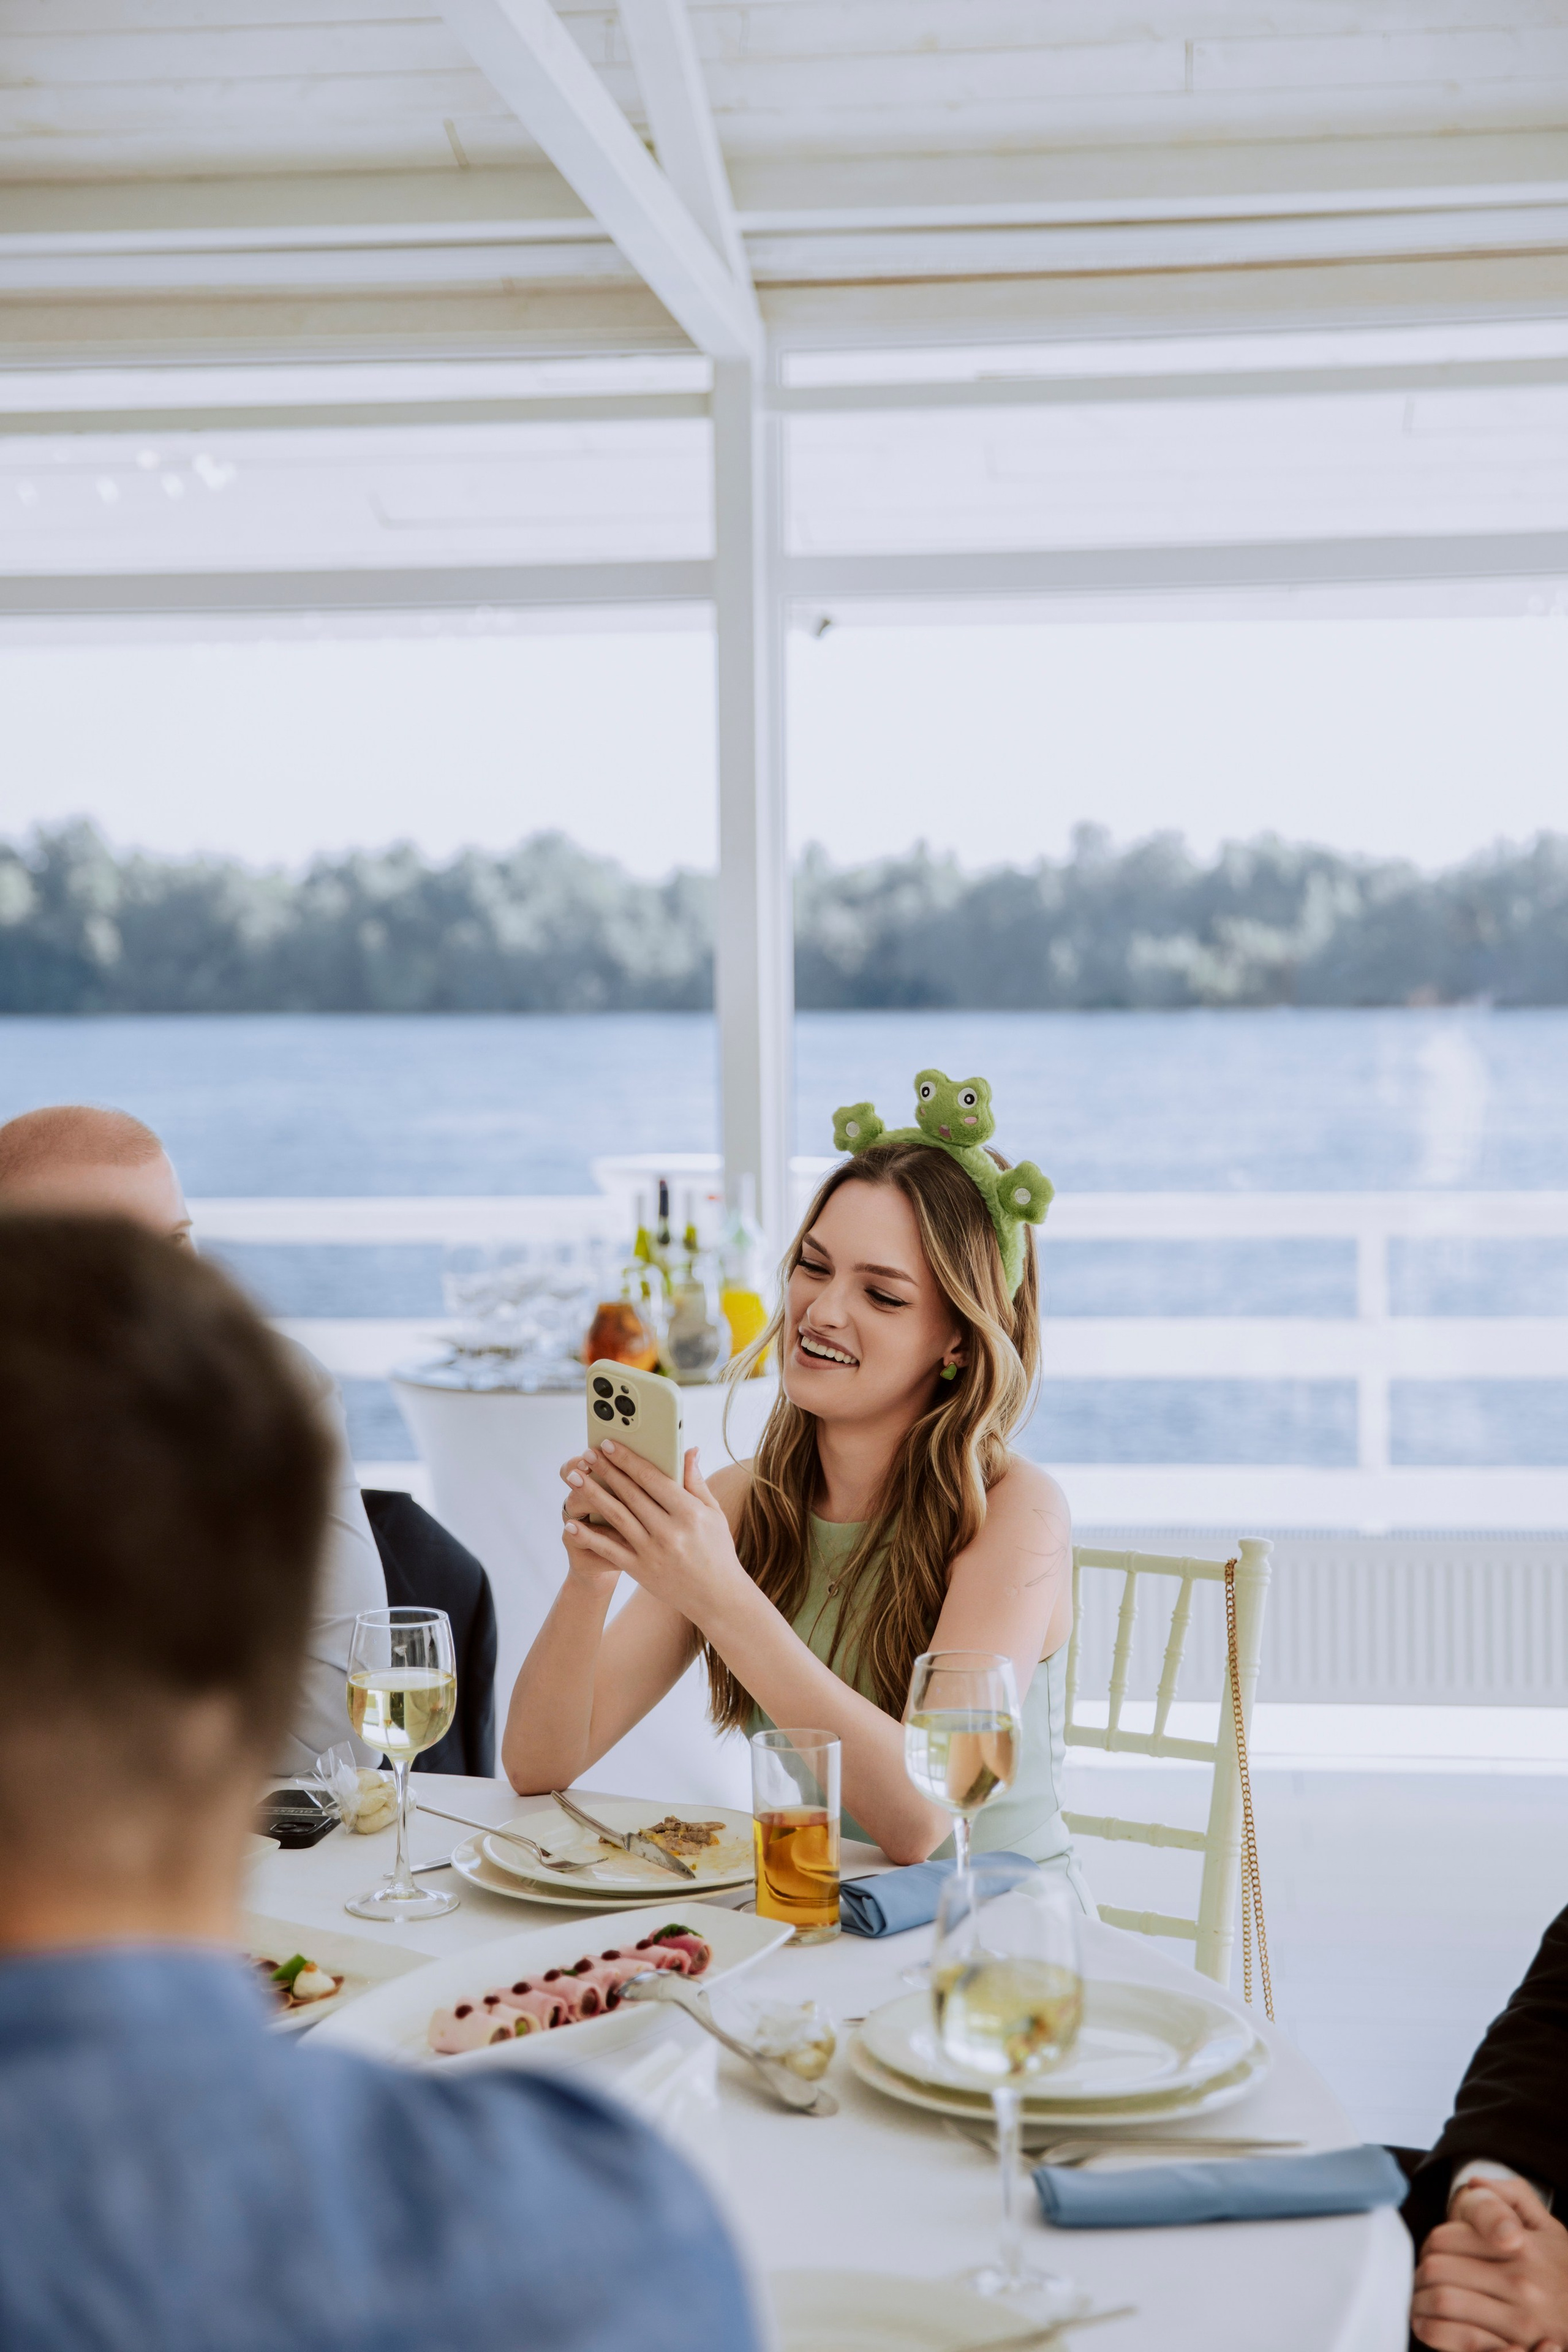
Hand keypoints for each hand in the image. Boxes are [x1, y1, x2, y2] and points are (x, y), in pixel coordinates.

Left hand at [561, 1441, 743, 1621]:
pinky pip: (609, 1550)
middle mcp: (669, 1531)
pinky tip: (570, 1524)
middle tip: (587, 1454)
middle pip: (630, 1494)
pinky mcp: (639, 1570)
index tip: (610, 1445)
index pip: (652, 1478)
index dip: (628, 1459)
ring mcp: (652, 1552)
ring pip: (616, 1516)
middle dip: (606, 1471)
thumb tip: (688, 1450)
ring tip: (574, 1478)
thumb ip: (696, 1482)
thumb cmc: (716, 1550)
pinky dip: (588, 1537)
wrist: (717, 1597)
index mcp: (689, 1513)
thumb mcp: (714, 1513)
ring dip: (592, 1494)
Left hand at [1413, 2176, 1567, 2351]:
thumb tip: (1474, 2183)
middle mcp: (1521, 2283)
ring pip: (1444, 2301)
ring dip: (1420, 2301)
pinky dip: (1434, 2331)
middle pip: (1439, 2269)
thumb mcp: (1549, 2229)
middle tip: (1421, 2278)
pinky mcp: (1516, 2350)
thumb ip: (1512, 2198)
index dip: (1431, 2244)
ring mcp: (1520, 2321)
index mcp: (1521, 2247)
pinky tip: (1428, 2324)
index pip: (1447, 2237)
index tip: (1433, 2253)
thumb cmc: (1562, 2271)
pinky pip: (1461, 2340)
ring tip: (1420, 2300)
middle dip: (1420, 2272)